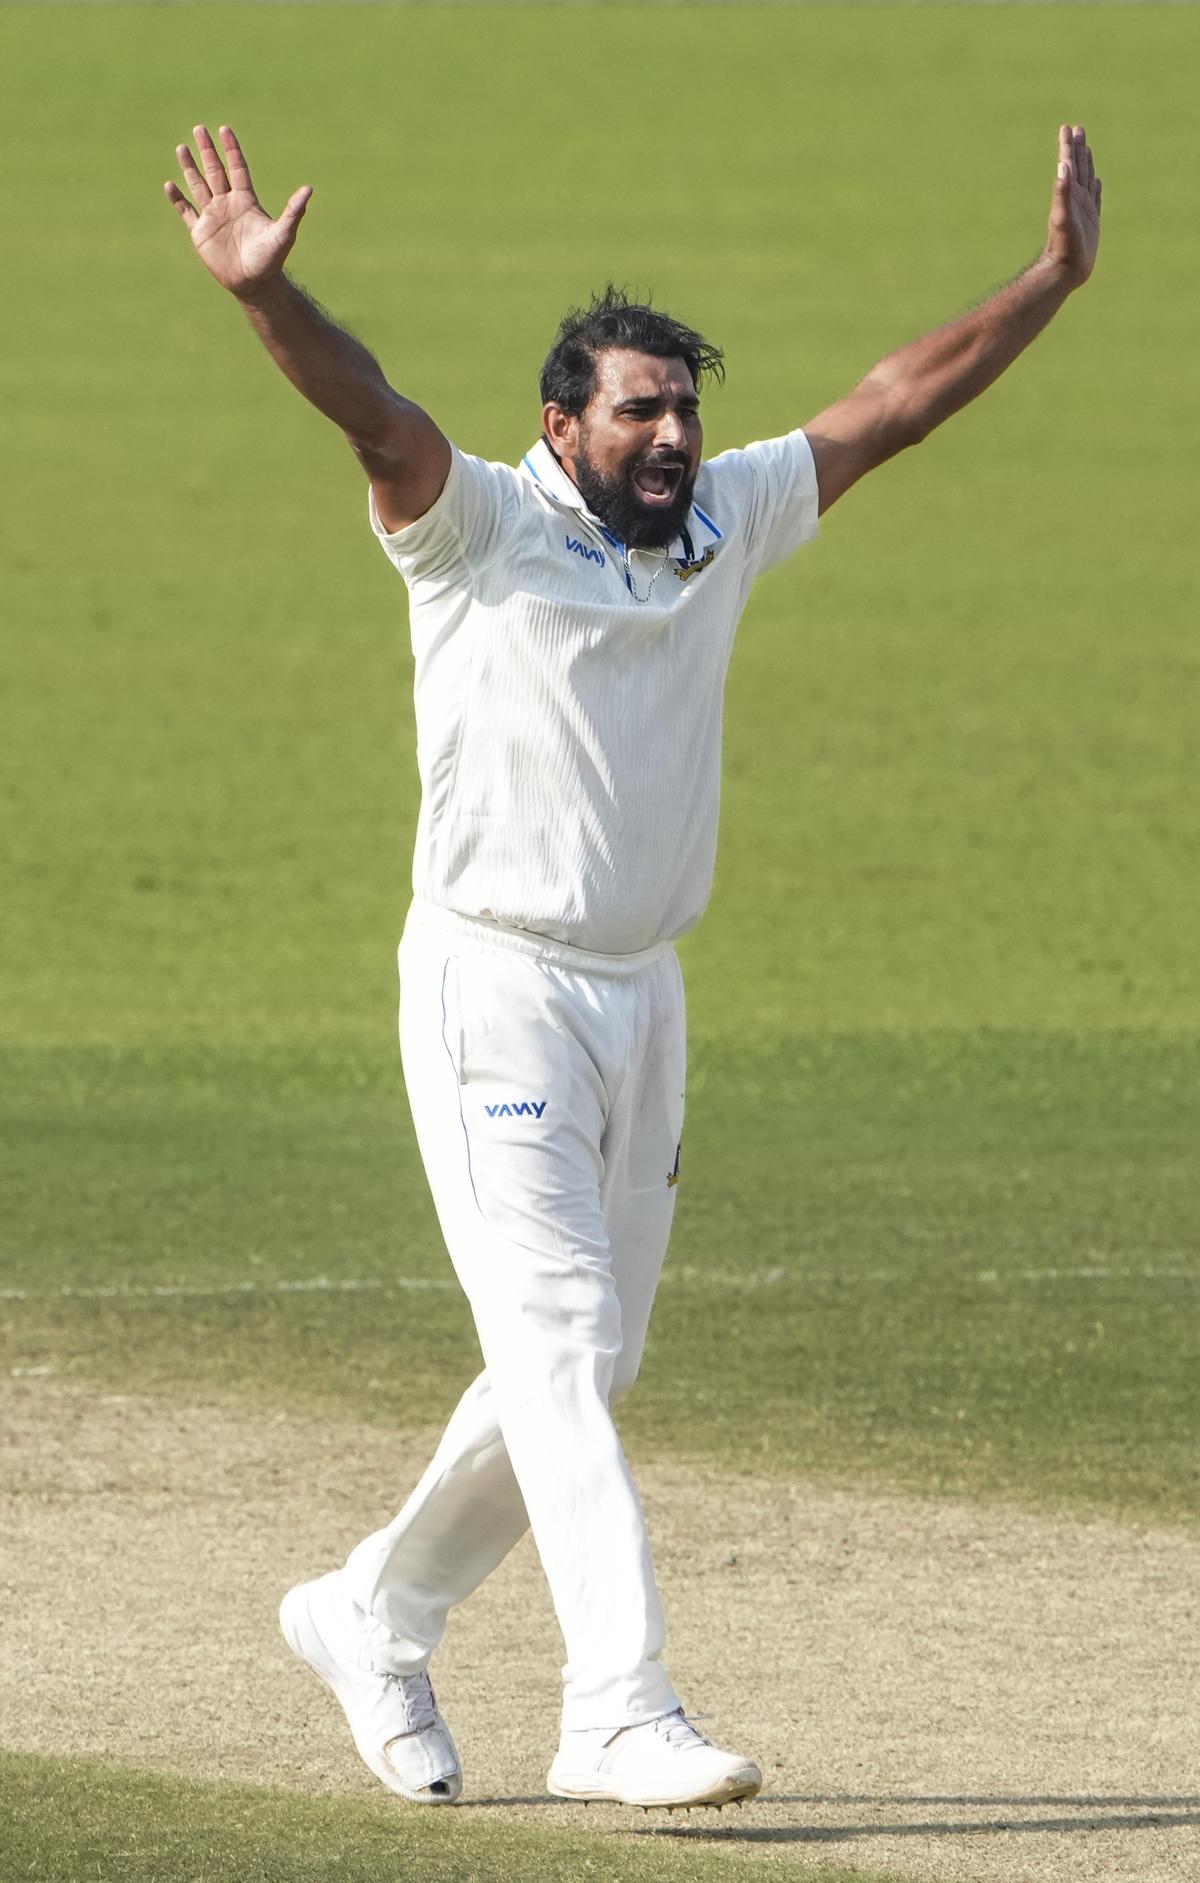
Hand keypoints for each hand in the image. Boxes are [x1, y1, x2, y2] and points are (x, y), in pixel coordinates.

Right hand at [164, 125, 311, 298]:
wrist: (255, 284)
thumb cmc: (271, 259)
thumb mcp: (284, 233)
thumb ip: (294, 211)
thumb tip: (309, 189)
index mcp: (246, 200)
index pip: (237, 168)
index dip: (231, 150)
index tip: (225, 129)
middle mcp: (227, 204)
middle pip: (215, 171)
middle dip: (207, 150)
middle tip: (199, 128)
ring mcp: (213, 217)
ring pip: (198, 186)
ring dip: (189, 167)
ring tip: (181, 147)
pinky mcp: (200, 233)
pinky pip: (186, 212)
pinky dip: (177, 199)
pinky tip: (169, 185)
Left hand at [1044, 124, 1101, 286]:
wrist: (1066, 270)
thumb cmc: (1063, 245)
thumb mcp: (1062, 216)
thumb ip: (1062, 192)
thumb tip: (1062, 166)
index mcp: (1068, 194)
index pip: (1068, 164)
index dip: (1068, 146)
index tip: (1067, 128)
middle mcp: (1075, 198)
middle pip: (1078, 167)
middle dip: (1077, 148)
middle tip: (1077, 129)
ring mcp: (1083, 209)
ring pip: (1086, 179)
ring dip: (1086, 163)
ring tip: (1086, 148)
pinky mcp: (1091, 221)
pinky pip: (1095, 198)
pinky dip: (1095, 187)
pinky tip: (1095, 181)